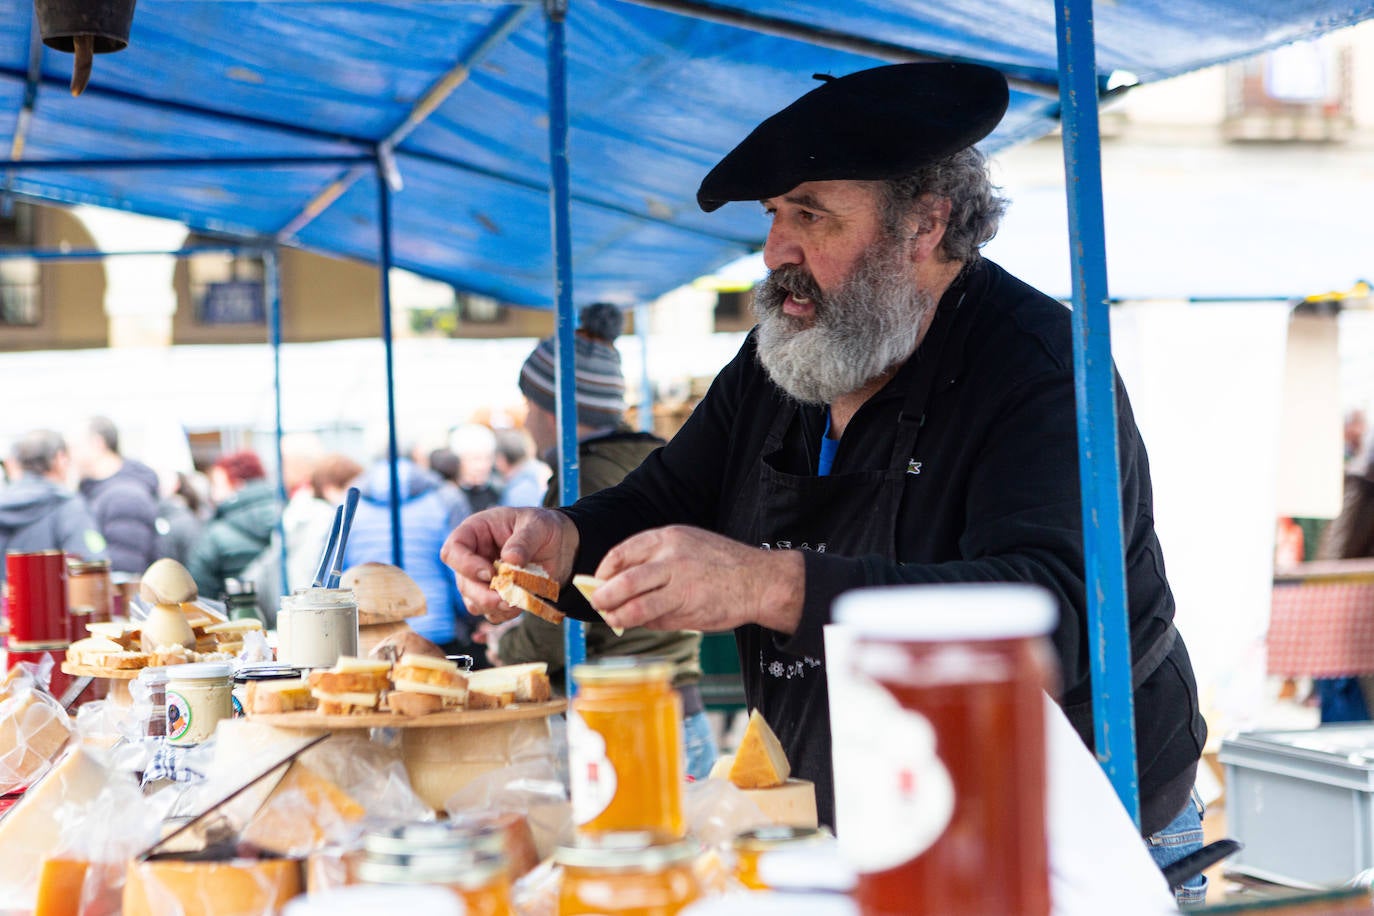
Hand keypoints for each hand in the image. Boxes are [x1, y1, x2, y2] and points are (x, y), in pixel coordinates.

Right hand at [441, 507, 579, 622]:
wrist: (558, 547)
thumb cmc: (541, 528)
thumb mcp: (537, 525)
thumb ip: (524, 540)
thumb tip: (510, 559)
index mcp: (475, 532)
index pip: (453, 550)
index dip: (465, 565)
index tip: (490, 573)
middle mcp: (473, 558)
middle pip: (462, 583)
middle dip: (483, 595)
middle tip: (507, 599)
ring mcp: (480, 580)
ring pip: (474, 603)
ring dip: (495, 607)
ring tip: (519, 601)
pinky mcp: (493, 596)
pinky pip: (491, 613)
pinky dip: (505, 614)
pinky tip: (521, 605)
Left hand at [587, 525, 803, 633]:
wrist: (759, 580)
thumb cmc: (721, 564)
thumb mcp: (687, 544)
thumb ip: (656, 559)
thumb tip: (620, 582)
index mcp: (668, 538)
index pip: (621, 554)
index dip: (604, 571)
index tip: (599, 582)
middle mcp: (671, 559)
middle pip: (622, 581)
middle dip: (603, 597)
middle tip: (598, 604)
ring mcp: (680, 585)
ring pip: (635, 606)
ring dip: (617, 616)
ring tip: (613, 619)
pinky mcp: (689, 609)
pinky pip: (656, 619)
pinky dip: (645, 623)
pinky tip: (645, 622)